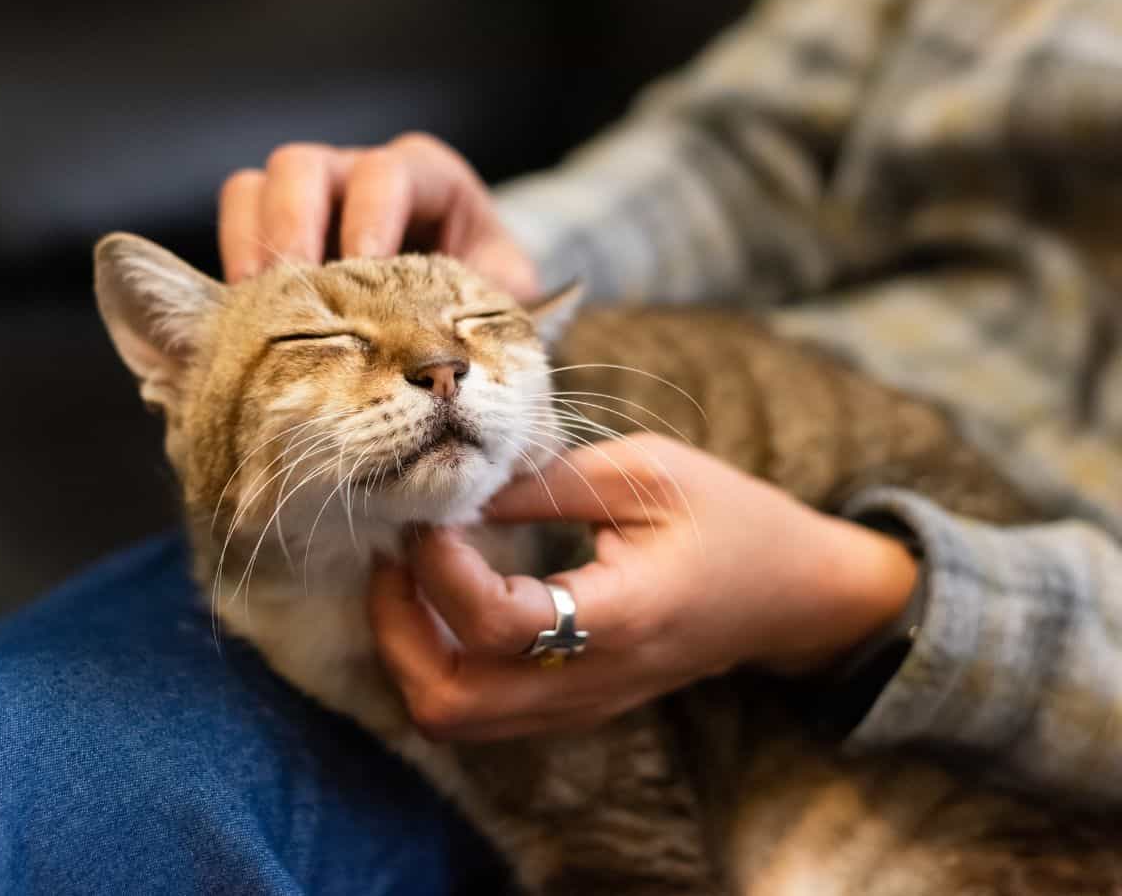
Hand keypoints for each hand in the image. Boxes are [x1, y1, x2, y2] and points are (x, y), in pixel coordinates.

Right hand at [217, 133, 539, 299]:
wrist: (455, 319)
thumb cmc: (484, 304)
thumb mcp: (505, 308)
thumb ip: (499, 329)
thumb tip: (501, 413)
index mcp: (428, 180)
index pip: (389, 172)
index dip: (371, 215)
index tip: (364, 268)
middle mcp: (359, 177)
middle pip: (304, 165)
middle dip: (293, 223)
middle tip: (297, 286)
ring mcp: (311, 201)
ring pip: (256, 185)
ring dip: (251, 241)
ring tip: (257, 302)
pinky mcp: (275, 235)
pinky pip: (235, 221)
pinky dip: (232, 258)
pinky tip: (246, 312)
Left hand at [368, 434, 918, 741]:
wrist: (795, 595)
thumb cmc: (730, 519)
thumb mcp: (646, 472)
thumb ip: (545, 482)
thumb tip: (454, 486)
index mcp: (621, 616)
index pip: (496, 623)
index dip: (439, 567)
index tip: (433, 511)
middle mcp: (592, 680)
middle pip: (449, 701)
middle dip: (394, 628)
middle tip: (395, 555)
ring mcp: (580, 705)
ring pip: (454, 717)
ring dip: (408, 649)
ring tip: (411, 575)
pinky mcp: (570, 707)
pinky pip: (478, 709)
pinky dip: (438, 660)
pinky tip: (442, 598)